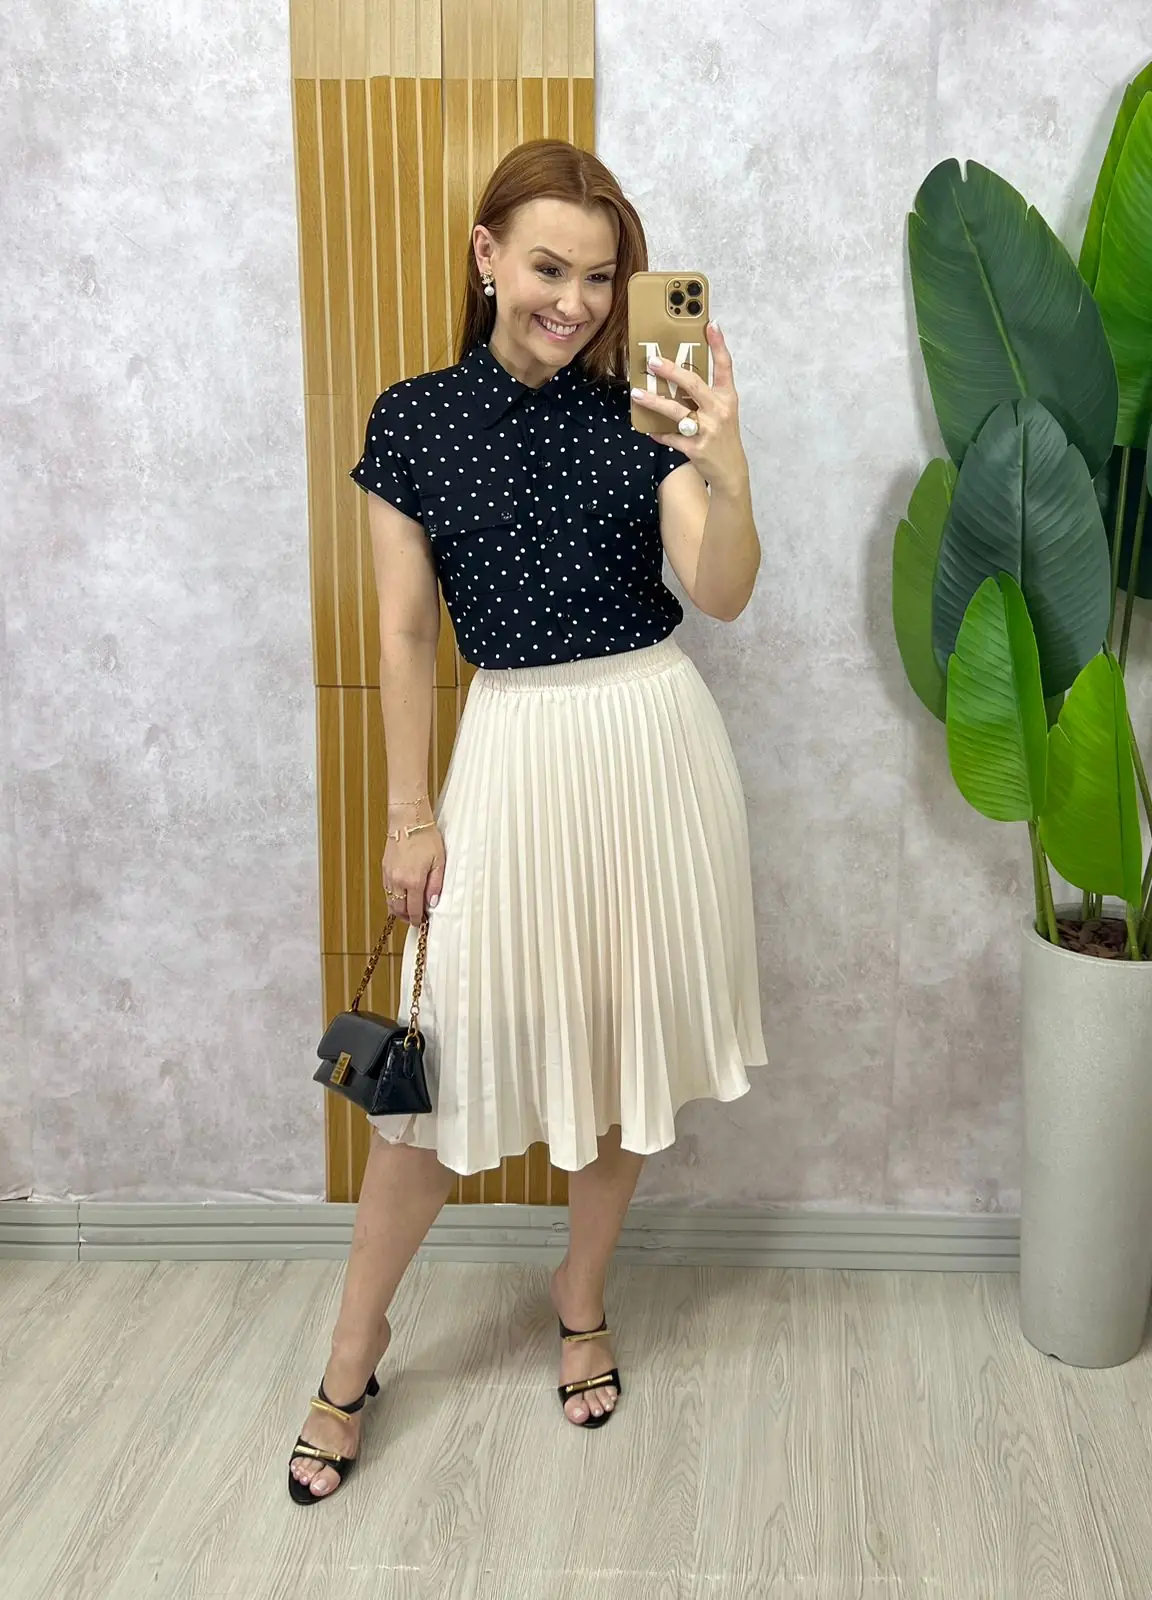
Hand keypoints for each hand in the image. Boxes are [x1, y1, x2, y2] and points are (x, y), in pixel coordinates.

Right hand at [382, 824, 444, 925]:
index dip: (418, 919)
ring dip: (399, 909)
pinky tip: (402, 895)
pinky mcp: (385, 869)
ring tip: (409, 910)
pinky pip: (387, 890)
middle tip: (416, 919)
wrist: (408, 820)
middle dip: (407, 917)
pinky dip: (393, 897)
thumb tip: (433, 903)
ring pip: (390, 901)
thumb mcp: (439, 862)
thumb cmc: (426, 838)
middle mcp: (398, 881)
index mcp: (413, 881)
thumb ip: (436, 885)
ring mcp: (389, 875)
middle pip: (399, 910)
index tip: (422, 923)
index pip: (414, 910)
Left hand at [631, 321, 748, 495]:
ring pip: (675, 411)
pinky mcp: (695, 448)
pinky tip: (648, 428)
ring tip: (637, 393)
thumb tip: (679, 375)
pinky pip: (670, 437)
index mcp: (727, 397)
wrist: (730, 471)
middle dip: (671, 371)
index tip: (710, 324)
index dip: (719, 344)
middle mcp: (719, 411)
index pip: (725, 366)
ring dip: (654, 401)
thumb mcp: (723, 411)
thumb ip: (707, 394)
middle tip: (652, 361)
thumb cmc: (723, 436)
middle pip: (693, 385)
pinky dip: (658, 433)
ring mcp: (707, 430)